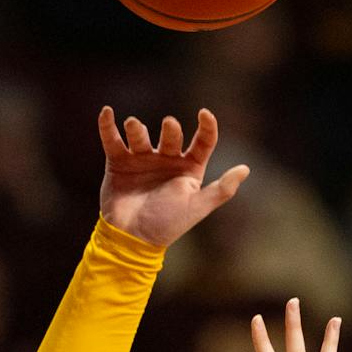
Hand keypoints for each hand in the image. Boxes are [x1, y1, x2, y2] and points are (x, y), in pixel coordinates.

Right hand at [98, 107, 248, 248]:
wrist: (131, 239)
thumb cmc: (167, 225)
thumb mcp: (197, 207)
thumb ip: (221, 190)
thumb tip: (245, 168)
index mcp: (189, 169)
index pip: (203, 142)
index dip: (207, 127)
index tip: (204, 113)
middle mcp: (167, 160)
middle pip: (172, 135)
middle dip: (171, 129)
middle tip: (169, 124)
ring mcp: (142, 160)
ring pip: (141, 136)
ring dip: (137, 128)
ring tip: (134, 125)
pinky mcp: (118, 163)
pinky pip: (112, 140)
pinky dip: (108, 126)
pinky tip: (106, 112)